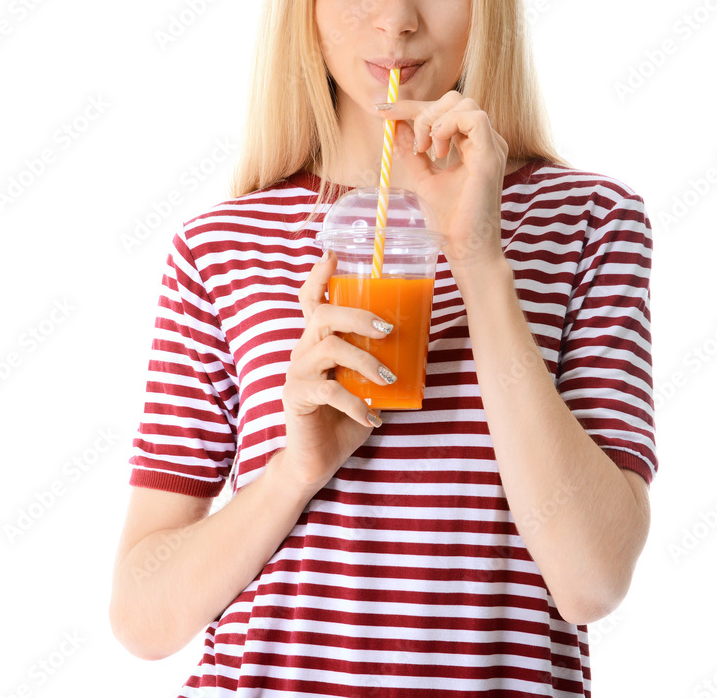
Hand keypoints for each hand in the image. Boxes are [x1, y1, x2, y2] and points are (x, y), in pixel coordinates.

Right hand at [278, 250, 391, 494]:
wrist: (316, 460)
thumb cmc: (344, 417)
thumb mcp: (366, 384)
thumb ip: (379, 361)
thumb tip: (419, 342)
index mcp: (318, 341)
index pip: (311, 300)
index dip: (319, 276)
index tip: (333, 255)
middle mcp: (303, 350)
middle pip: (323, 315)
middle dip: (358, 315)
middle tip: (387, 329)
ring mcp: (297, 373)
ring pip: (329, 347)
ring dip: (364, 360)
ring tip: (386, 378)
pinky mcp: (297, 397)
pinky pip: (329, 390)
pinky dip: (357, 402)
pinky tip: (372, 416)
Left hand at [374, 90, 508, 271]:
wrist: (466, 248)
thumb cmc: (450, 219)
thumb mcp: (424, 177)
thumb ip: (412, 150)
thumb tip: (393, 125)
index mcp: (472, 145)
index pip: (444, 109)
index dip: (412, 106)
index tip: (383, 109)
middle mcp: (485, 141)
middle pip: (454, 99)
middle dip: (422, 110)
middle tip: (411, 141)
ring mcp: (491, 146)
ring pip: (464, 103)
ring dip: (434, 120)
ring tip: (425, 149)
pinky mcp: (491, 155)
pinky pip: (474, 118)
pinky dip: (447, 126)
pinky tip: (437, 150)